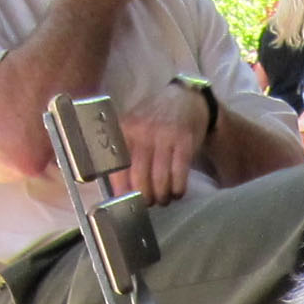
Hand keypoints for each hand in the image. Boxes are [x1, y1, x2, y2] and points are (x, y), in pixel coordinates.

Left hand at [115, 82, 210, 204]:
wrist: (185, 100)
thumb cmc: (155, 121)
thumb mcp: (134, 128)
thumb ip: (125, 153)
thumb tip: (118, 192)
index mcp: (125, 130)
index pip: (118, 168)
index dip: (122, 192)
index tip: (127, 204)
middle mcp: (142, 131)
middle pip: (139, 179)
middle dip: (146, 198)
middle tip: (150, 202)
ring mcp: (164, 136)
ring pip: (160, 181)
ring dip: (162, 197)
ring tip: (164, 199)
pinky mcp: (184, 142)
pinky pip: (179, 176)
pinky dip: (178, 190)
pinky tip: (177, 192)